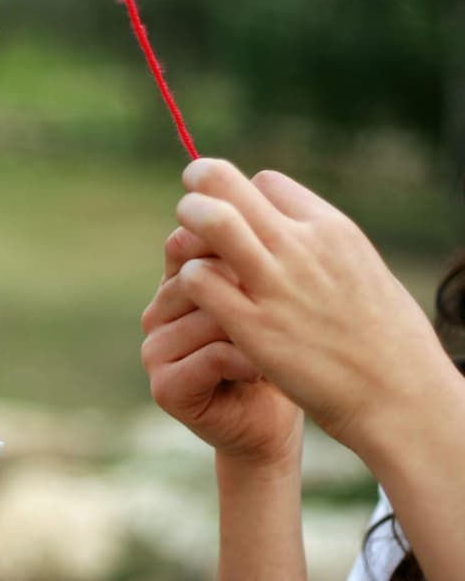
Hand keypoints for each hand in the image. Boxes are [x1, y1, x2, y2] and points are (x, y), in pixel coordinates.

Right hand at [141, 227, 302, 470]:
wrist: (276, 422)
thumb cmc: (283, 351)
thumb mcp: (270, 291)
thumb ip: (253, 247)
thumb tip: (257, 184)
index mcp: (177, 281)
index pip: (187, 242)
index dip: (230, 248)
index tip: (270, 270)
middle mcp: (158, 311)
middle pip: (194, 273)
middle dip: (244, 287)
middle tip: (279, 309)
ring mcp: (155, 349)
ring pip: (204, 313)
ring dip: (250, 327)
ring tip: (278, 343)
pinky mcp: (165, 387)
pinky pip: (208, 355)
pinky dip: (245, 359)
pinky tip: (265, 368)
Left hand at [171, 158, 453, 457]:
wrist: (399, 397)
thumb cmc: (386, 341)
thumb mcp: (363, 272)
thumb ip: (324, 249)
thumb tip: (295, 232)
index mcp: (332, 229)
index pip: (265, 183)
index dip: (245, 196)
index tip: (242, 218)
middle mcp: (302, 247)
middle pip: (227, 184)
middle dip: (200, 185)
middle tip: (189, 201)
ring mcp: (275, 284)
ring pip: (211, 220)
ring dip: (188, 220)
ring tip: (181, 238)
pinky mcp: (253, 326)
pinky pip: (200, 280)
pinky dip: (189, 277)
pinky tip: (194, 291)